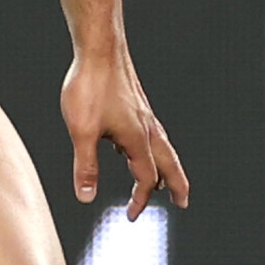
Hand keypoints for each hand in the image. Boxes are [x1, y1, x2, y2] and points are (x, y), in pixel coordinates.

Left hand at [61, 48, 189, 220]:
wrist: (99, 47)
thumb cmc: (90, 86)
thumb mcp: (82, 131)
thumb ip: (85, 166)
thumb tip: (86, 198)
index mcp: (137, 139)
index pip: (146, 179)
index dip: (140, 200)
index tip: (131, 216)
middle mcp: (146, 128)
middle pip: (169, 164)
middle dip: (176, 185)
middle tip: (182, 202)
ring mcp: (143, 114)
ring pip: (162, 148)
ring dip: (166, 167)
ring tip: (165, 181)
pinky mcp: (136, 104)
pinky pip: (150, 133)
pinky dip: (151, 149)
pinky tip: (134, 147)